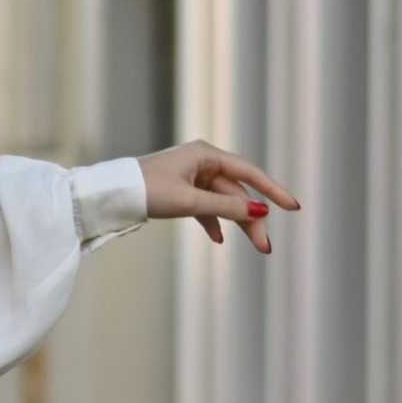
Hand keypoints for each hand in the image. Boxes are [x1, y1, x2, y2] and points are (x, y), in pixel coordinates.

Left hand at [139, 140, 297, 252]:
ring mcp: (191, 177)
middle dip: (252, 219)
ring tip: (254, 246)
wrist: (108, 195)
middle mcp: (201, 163)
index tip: (292, 207)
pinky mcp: (179, 192)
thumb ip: (224, 207)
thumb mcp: (188, 201)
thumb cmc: (144, 191)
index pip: (249, 173)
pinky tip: (218, 239)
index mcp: (206, 155)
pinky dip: (212, 222)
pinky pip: (204, 207)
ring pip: (222, 202)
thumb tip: (259, 212)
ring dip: (235, 223)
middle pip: (236, 193)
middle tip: (265, 247)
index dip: (272, 191)